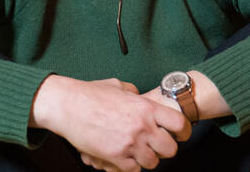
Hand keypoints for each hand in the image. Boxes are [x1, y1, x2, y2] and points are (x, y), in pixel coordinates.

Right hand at [31, 75, 188, 171]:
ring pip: (152, 163)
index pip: (179, 124)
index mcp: (145, 107)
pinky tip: (123, 156)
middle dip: (164, 149)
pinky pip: (133, 170)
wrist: (67, 105)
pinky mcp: (115, 157)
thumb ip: (134, 93)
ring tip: (137, 151)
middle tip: (156, 145)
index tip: (178, 135)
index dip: (183, 132)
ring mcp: (129, 143)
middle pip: (170, 149)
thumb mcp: (118, 86)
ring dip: (146, 159)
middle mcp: (141, 127)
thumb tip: (140, 96)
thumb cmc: (89, 93)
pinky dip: (130, 166)